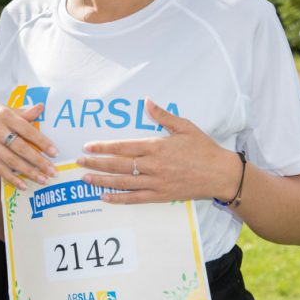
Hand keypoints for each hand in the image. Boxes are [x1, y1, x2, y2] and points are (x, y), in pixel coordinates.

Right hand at [0, 102, 57, 189]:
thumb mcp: (1, 108)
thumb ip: (21, 112)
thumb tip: (40, 108)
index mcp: (4, 115)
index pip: (27, 129)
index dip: (41, 142)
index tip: (54, 152)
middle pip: (20, 147)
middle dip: (38, 161)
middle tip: (53, 171)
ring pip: (10, 161)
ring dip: (28, 172)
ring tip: (43, 180)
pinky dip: (12, 178)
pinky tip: (23, 185)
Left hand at [78, 99, 241, 203]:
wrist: (220, 174)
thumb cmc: (203, 148)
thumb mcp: (184, 126)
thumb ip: (162, 115)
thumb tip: (147, 101)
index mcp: (156, 146)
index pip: (122, 147)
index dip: (102, 147)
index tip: (87, 146)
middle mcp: (152, 166)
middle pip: (117, 165)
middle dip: (95, 164)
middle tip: (79, 162)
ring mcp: (155, 183)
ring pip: (122, 183)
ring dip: (101, 181)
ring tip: (85, 178)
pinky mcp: (160, 196)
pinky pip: (134, 199)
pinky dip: (118, 198)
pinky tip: (104, 197)